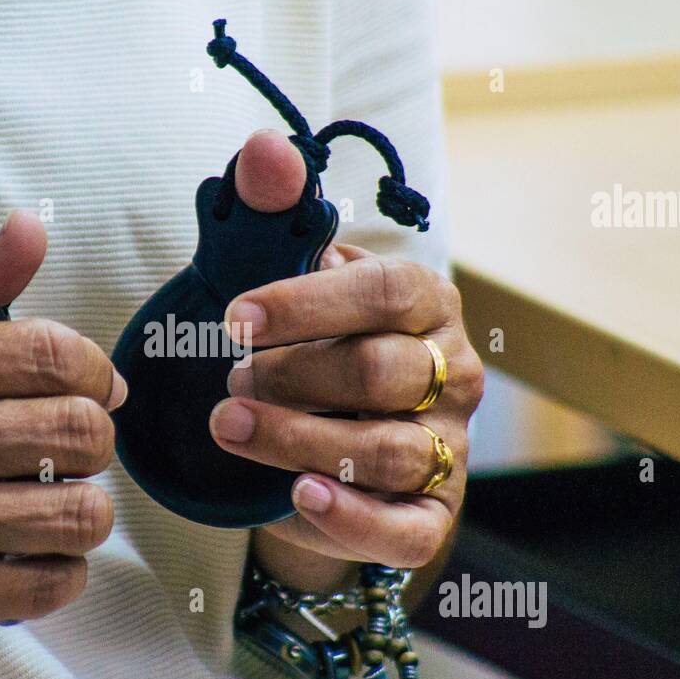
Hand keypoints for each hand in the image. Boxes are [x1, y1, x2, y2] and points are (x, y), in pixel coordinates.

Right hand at [0, 211, 126, 648]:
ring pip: (78, 512)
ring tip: (54, 498)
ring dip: (84, 504)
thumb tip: (33, 230)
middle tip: (70, 445)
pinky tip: (34, 550)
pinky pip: (50, 583)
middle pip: (79, 432)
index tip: (95, 388)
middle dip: (93, 436)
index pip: (53, 356)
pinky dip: (62, 568)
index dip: (97, 372)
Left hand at [208, 132, 484, 583]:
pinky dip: (352, 517)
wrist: (322, 436)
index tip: (233, 317)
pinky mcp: (431, 515)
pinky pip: (406, 529)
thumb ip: (272, 213)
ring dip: (300, 441)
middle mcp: (451, 371)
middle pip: (383, 374)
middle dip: (295, 378)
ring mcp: (448, 448)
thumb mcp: (282, 279)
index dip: (308, 304)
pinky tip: (296, 496)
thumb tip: (265, 149)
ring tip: (228, 428)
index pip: (384, 293)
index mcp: (424, 303)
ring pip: (388, 451)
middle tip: (229, 381)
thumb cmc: (304, 344)